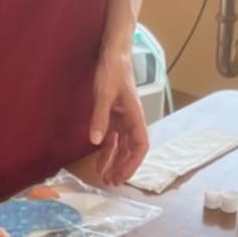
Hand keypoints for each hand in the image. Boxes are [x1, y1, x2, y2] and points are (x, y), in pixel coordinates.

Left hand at [90, 49, 149, 186]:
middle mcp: (132, 120)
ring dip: (115, 162)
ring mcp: (123, 118)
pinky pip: (113, 138)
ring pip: (122, 146)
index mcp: (135, 116)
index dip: (133, 163)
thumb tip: (97, 142)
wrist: (112, 53)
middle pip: (131, 150)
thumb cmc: (113, 70)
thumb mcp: (104, 94)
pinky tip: (99, 161)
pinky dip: (107, 150)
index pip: (140, 145)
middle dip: (123, 167)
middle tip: (112, 183)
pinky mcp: (114, 115)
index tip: (122, 176)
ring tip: (105, 177)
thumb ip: (100, 118)